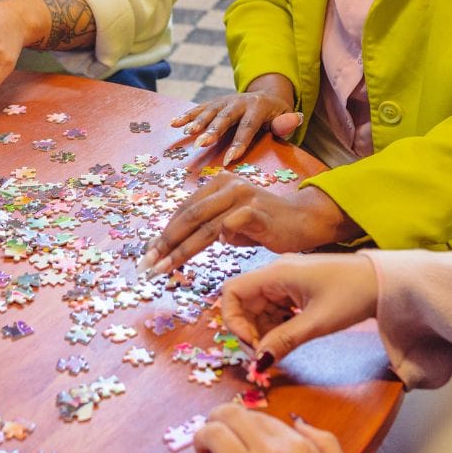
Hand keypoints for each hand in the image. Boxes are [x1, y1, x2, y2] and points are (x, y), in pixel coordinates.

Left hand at [139, 175, 361, 274]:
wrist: (304, 220)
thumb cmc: (266, 224)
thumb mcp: (232, 222)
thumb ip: (208, 227)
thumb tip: (176, 244)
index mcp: (217, 184)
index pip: (184, 210)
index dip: (164, 233)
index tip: (148, 255)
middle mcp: (227, 185)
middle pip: (188, 216)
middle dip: (164, 243)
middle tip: (147, 264)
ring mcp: (242, 196)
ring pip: (202, 225)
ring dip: (179, 249)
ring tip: (163, 268)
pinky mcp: (257, 211)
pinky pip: (230, 225)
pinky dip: (214, 239)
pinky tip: (200, 256)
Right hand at [171, 90, 301, 166]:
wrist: (266, 95)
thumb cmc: (276, 115)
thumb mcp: (286, 117)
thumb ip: (287, 122)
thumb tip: (292, 121)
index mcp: (258, 106)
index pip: (248, 127)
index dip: (239, 143)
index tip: (229, 160)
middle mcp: (239, 101)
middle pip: (225, 117)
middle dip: (213, 130)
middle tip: (201, 144)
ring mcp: (225, 100)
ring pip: (210, 111)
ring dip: (197, 122)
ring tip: (186, 134)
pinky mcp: (214, 102)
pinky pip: (199, 108)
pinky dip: (186, 115)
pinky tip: (174, 124)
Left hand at [191, 405, 350, 452]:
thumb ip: (324, 443)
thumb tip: (298, 422)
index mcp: (297, 448)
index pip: (254, 414)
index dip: (240, 422)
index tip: (236, 434)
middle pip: (227, 415)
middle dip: (214, 421)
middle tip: (212, 438)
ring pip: (211, 437)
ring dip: (203, 445)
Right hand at [219, 253, 377, 362]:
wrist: (381, 280)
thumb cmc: (352, 294)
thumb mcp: (317, 322)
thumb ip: (284, 340)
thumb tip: (259, 362)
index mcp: (275, 273)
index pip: (232, 291)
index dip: (233, 320)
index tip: (252, 344)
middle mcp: (275, 272)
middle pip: (244, 302)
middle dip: (249, 330)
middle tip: (266, 354)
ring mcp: (285, 279)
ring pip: (258, 306)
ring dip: (263, 329)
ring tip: (282, 347)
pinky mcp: (295, 286)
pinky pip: (273, 307)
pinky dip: (276, 324)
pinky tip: (291, 335)